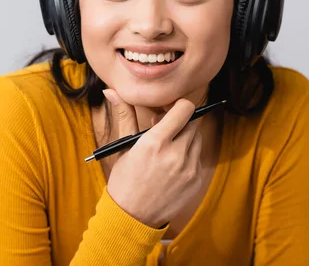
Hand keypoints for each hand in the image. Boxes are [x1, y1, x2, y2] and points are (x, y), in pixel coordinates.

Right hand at [103, 89, 203, 228]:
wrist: (132, 217)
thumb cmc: (124, 180)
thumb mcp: (123, 147)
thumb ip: (124, 116)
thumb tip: (111, 91)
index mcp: (155, 142)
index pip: (185, 109)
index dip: (178, 106)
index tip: (168, 110)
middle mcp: (175, 154)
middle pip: (193, 122)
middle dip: (180, 122)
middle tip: (165, 128)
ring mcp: (189, 169)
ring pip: (197, 139)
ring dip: (186, 138)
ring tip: (168, 147)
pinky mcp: (196, 180)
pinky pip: (198, 157)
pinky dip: (188, 156)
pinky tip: (172, 164)